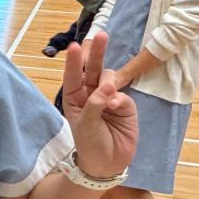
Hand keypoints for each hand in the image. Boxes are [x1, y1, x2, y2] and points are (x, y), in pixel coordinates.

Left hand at [60, 33, 137, 177]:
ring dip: (108, 80)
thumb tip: (108, 87)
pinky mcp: (125, 105)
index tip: (75, 46)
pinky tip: (115, 106)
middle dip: (96, 52)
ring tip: (107, 94)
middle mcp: (90, 95)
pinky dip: (118, 97)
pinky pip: (122, 94)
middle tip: (101, 35)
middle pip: (92, 69)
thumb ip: (95, 105)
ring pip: (109, 78)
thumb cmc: (90, 144)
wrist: (108, 163)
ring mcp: (108, 98)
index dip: (73, 61)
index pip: (72, 76)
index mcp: (74, 98)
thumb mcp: (86, 126)